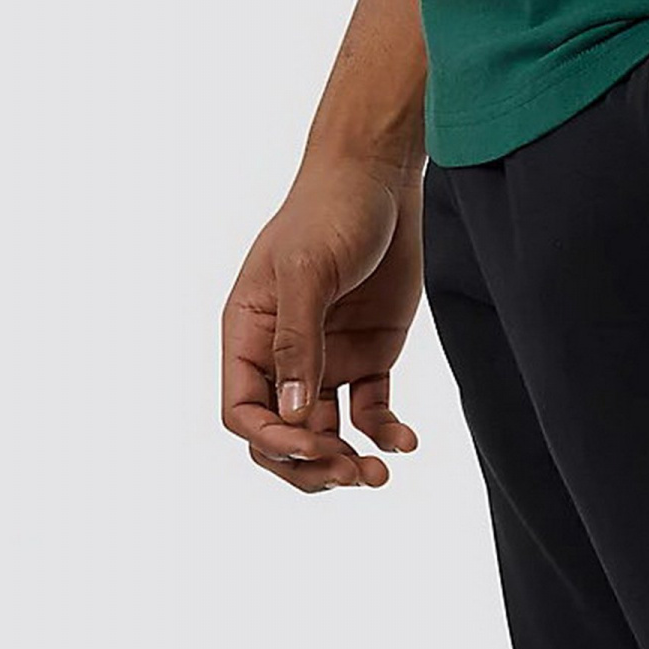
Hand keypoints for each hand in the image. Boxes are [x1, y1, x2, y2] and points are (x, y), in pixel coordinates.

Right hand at [222, 154, 424, 492]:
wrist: (382, 173)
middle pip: (281, 436)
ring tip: (379, 475)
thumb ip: (297, 340)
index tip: (310, 446)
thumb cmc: (331, 208)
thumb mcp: (308, 269)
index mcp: (250, 334)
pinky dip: (384, 433)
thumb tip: (289, 415)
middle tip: (348, 473)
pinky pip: (370, 412)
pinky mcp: (369, 354)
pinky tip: (405, 442)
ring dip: (346, 463)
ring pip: (325, 435)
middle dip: (309, 465)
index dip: (270, 440)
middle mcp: (284, 355)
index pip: (243, 411)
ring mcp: (327, 358)